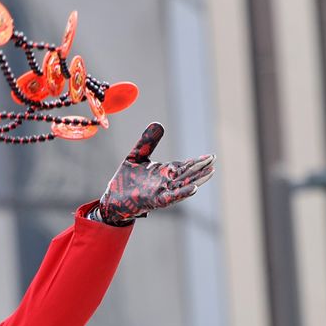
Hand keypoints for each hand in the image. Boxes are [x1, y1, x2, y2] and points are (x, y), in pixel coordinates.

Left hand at [93, 123, 214, 225]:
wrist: (112, 199)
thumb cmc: (125, 180)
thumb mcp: (137, 156)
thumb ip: (147, 142)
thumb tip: (158, 124)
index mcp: (164, 172)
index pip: (184, 166)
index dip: (197, 161)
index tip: (210, 156)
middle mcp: (166, 182)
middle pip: (187, 174)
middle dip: (201, 168)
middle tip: (214, 162)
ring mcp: (161, 192)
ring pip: (183, 185)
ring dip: (197, 180)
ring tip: (210, 173)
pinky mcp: (154, 200)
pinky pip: (171, 197)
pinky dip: (182, 193)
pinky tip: (194, 188)